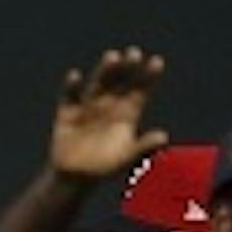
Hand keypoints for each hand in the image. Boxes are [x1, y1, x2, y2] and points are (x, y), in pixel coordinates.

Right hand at [47, 47, 167, 182]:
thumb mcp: (126, 158)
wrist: (75, 178)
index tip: (156, 61)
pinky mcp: (68, 113)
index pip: (139, 91)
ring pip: (98, 84)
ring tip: (113, 56)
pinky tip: (75, 75)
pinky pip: (69, 97)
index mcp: (126, 114)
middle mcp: (108, 105)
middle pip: (119, 82)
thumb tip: (164, 136)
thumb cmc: (105, 167)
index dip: (148, 77)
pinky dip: (71, 87)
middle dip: (127, 68)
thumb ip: (144, 147)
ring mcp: (88, 107)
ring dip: (105, 71)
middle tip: (134, 53)